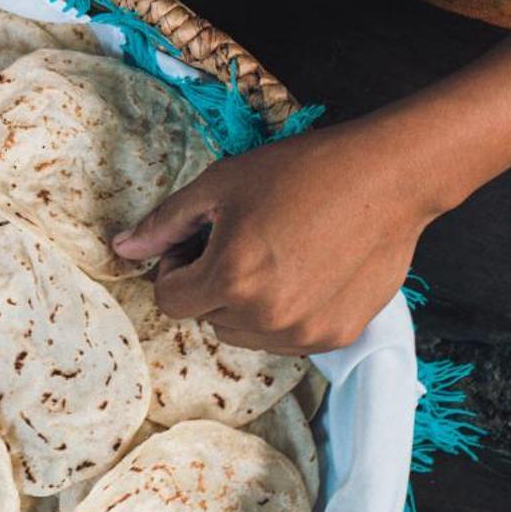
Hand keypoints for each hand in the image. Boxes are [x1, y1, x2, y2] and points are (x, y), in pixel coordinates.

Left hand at [112, 119, 443, 353]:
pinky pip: (287, 339)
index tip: (201, 241)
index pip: (169, 300)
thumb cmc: (304, 171)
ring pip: (245, 335)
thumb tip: (121, 249)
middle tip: (245, 241)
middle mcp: (264, 316)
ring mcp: (302, 333)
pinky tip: (309, 271)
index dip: (176, 268)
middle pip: (206, 318)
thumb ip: (167, 222)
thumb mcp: (223, 184)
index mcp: (229, 277)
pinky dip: (287, 314)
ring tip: (279, 256)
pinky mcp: (335, 337)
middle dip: (213, 284)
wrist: (389, 178)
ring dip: (248, 305)